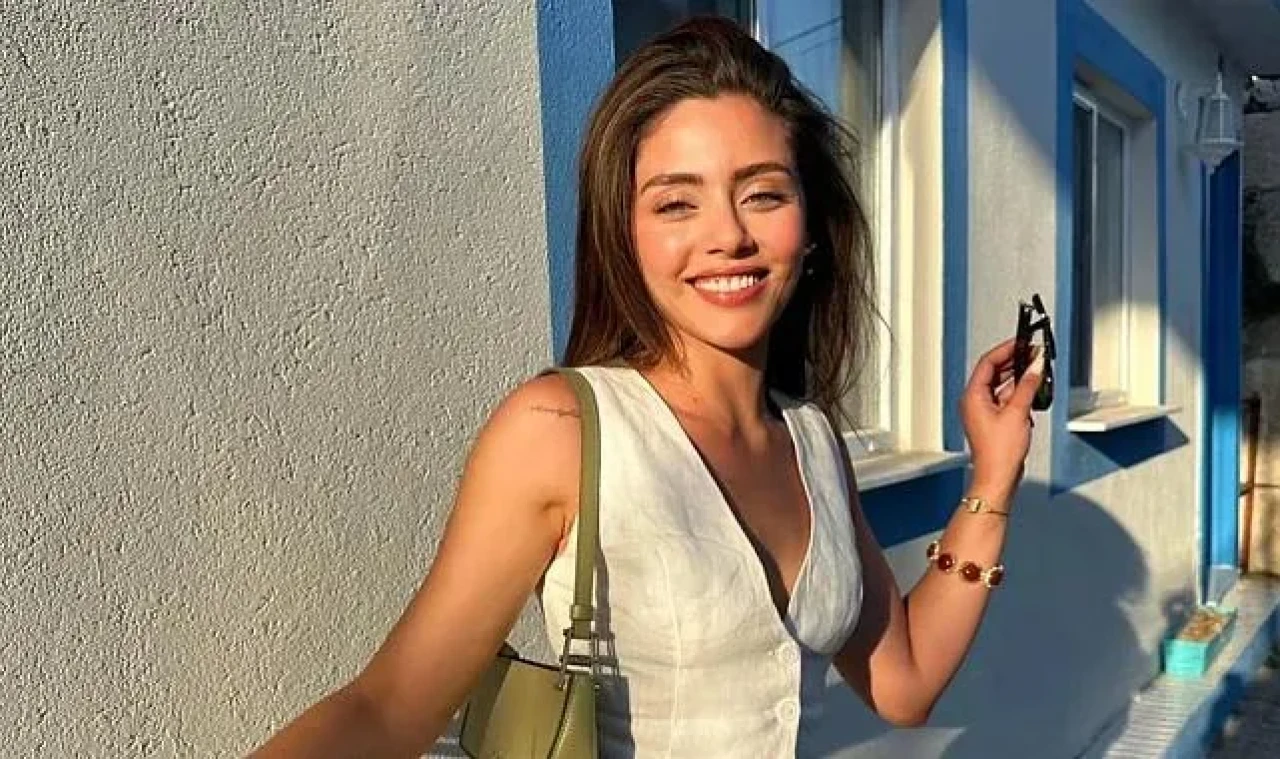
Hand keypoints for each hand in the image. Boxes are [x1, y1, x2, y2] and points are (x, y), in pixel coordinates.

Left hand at [959, 338, 1044, 504]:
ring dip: (1019, 379)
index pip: (988, 363)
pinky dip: (1018, 394)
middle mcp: (974, 401)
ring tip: (1036, 372)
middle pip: (994, 373)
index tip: (1021, 342)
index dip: (1006, 350)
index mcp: (973, 396)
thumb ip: (1027, 387)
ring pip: (1001, 386)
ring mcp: (983, 411)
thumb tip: (1034, 368)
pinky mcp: (993, 420)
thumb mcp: (1017, 413)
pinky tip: (1031, 394)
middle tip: (1033, 355)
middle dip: (1015, 363)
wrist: (998, 476)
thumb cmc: (999, 452)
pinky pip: (1005, 399)